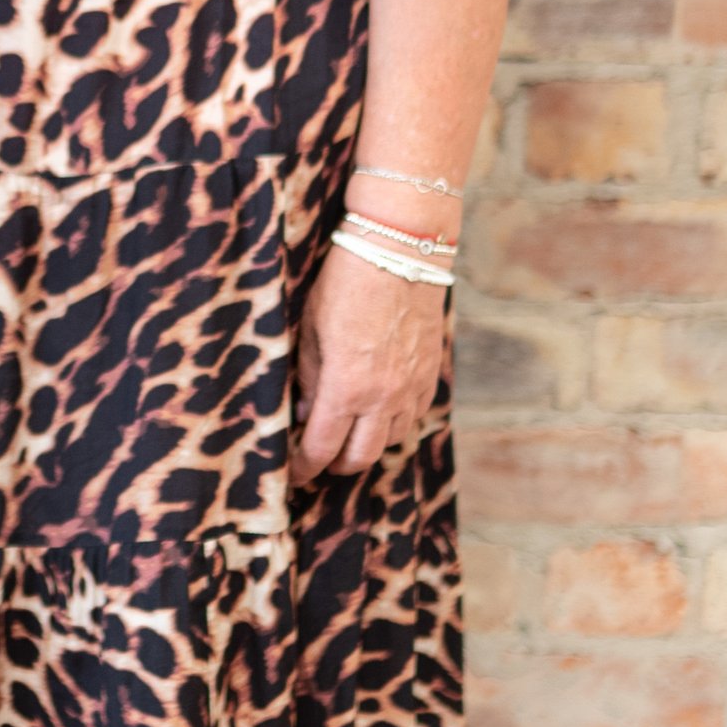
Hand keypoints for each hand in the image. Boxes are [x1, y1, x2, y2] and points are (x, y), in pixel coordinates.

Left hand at [293, 238, 448, 483]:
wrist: (399, 251)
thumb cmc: (345, 284)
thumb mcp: (310, 330)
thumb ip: (308, 377)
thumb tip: (306, 412)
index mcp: (345, 388)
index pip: (322, 447)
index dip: (306, 467)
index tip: (296, 475)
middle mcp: (383, 397)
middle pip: (361, 457)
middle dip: (337, 464)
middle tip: (321, 458)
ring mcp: (411, 387)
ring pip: (391, 440)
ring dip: (368, 443)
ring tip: (349, 432)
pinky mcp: (430, 373)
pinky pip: (414, 416)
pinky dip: (394, 422)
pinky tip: (379, 410)